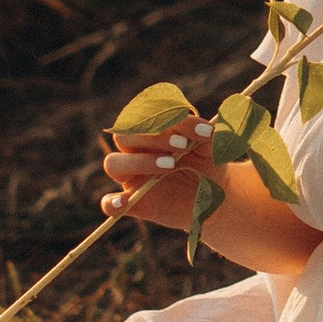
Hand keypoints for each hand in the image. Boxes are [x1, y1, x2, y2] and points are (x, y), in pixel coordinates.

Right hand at [100, 115, 215, 235]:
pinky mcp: (133, 204)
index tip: (204, 130)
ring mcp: (132, 178)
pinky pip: (109, 204)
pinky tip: (126, 202)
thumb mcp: (211, 150)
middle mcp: (136, 152)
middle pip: (124, 136)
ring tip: (170, 165)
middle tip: (182, 145)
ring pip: (113, 163)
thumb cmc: (207, 165)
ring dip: (139, 162)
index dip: (173, 119)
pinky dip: (112, 202)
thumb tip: (210, 128)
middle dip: (153, 137)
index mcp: (150, 132)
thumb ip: (207, 137)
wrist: (214, 197)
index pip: (147, 117)